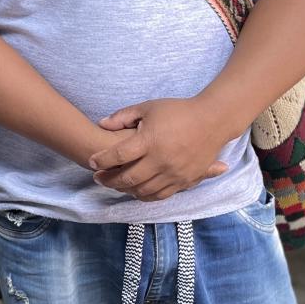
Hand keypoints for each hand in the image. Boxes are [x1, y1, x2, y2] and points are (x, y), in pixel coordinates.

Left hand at [88, 99, 229, 201]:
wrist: (212, 120)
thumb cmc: (178, 111)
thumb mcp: (148, 108)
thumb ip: (123, 116)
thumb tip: (101, 124)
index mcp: (149, 140)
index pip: (118, 155)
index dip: (102, 160)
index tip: (91, 163)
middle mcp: (161, 160)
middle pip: (128, 178)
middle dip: (109, 180)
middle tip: (98, 178)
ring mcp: (174, 173)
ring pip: (143, 191)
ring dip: (125, 190)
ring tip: (115, 185)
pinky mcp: (185, 181)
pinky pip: (161, 195)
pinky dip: (145, 195)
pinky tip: (136, 191)